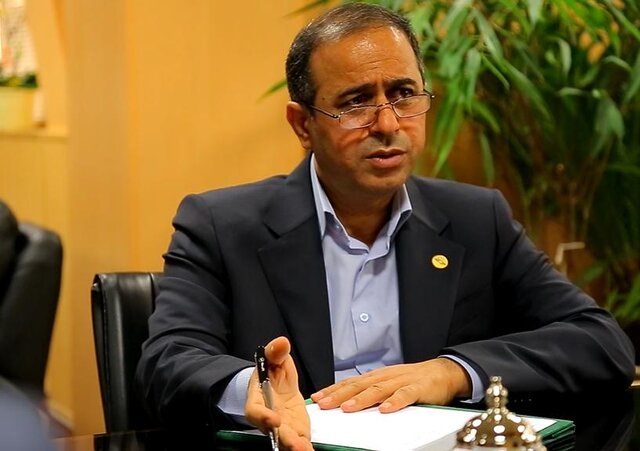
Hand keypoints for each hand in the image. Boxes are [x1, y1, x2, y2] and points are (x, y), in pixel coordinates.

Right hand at [245, 336, 312, 450]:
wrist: (278, 383)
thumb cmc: (272, 370)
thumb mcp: (274, 358)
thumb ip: (276, 352)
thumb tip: (282, 342)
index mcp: (258, 399)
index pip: (256, 411)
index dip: (263, 417)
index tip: (275, 419)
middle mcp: (268, 417)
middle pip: (273, 432)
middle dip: (284, 439)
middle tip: (296, 445)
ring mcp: (282, 426)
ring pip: (286, 440)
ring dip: (295, 447)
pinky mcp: (296, 430)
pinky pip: (300, 441)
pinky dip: (306, 447)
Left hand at [310, 358, 470, 413]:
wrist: (443, 372)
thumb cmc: (413, 380)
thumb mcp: (388, 384)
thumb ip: (371, 392)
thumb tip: (347, 402)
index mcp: (376, 376)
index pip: (350, 383)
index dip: (333, 390)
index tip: (317, 398)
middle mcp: (385, 377)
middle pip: (359, 385)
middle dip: (339, 395)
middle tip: (324, 404)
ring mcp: (401, 381)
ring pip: (378, 390)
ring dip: (361, 399)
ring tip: (347, 408)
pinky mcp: (417, 388)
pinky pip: (405, 395)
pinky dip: (394, 402)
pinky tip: (385, 409)